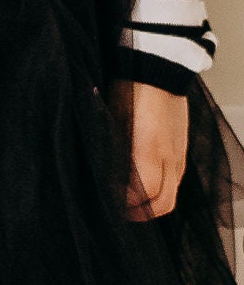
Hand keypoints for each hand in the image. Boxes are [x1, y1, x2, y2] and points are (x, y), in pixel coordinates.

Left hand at [116, 80, 189, 219]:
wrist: (156, 70)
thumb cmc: (126, 94)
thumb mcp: (108, 126)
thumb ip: (109, 156)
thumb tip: (101, 182)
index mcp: (148, 150)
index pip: (144, 196)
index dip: (125, 207)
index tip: (107, 206)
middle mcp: (169, 156)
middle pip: (163, 203)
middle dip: (139, 214)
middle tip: (117, 212)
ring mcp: (179, 153)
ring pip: (172, 194)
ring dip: (152, 204)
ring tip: (128, 202)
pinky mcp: (182, 148)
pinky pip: (176, 179)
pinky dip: (161, 189)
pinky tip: (142, 185)